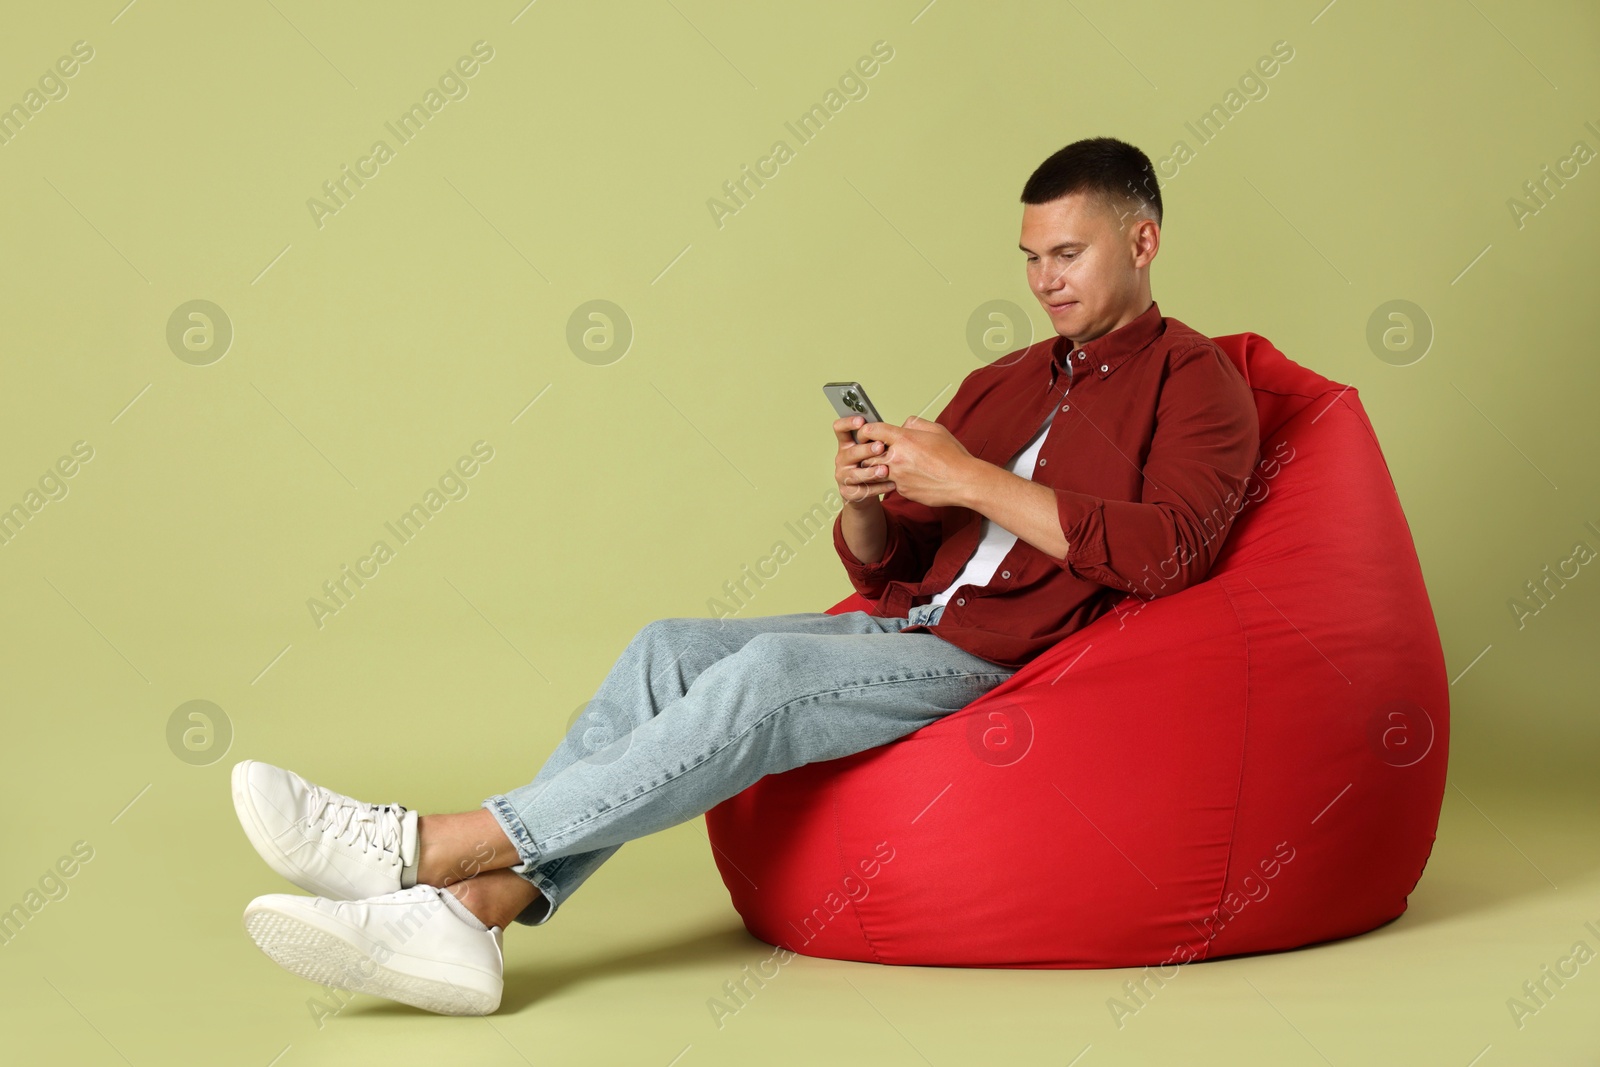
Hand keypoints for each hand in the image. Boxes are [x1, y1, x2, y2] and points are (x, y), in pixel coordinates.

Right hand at [832, 415, 895, 506]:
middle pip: (851, 453)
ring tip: (885, 470)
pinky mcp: (848, 492)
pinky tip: (891, 484)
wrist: (863, 492)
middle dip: (866, 449)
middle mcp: (842, 459)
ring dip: (871, 472)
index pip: (840, 429)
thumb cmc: (870, 465)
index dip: (848, 423)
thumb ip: (878, 437)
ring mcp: (843, 476)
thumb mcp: (871, 450)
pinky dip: (879, 487)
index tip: (861, 421)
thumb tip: (899, 425)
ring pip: (856, 474)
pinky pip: (864, 490)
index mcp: (847, 444)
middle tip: (880, 446)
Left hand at [857, 415, 975, 508]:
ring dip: (881, 468)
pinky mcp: (903, 491)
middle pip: (868, 455)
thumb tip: (903, 426)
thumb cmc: (953, 456)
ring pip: (877, 472)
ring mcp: (898, 477)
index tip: (867, 433)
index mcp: (904, 440)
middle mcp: (897, 459)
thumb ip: (915, 424)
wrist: (963, 481)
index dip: (866, 431)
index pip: (872, 431)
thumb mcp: (936, 429)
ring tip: (896, 465)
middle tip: (879, 451)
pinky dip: (898, 480)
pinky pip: (893, 484)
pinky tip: (913, 477)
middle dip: (871, 453)